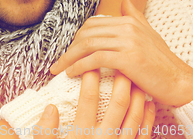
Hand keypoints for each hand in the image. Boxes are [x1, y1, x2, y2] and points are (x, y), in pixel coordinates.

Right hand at [34, 70, 154, 138]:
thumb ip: (44, 131)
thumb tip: (51, 107)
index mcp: (82, 136)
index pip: (88, 100)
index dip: (89, 78)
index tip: (88, 63)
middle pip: (118, 104)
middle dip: (119, 80)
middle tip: (118, 62)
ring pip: (135, 117)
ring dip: (137, 95)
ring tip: (135, 77)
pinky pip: (144, 135)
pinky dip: (148, 117)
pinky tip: (148, 104)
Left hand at [50, 0, 192, 106]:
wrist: (180, 81)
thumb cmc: (162, 61)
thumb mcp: (148, 34)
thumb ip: (134, 17)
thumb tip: (124, 1)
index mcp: (128, 20)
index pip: (92, 24)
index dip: (76, 38)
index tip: (67, 50)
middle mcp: (127, 27)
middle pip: (86, 33)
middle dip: (69, 48)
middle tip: (58, 62)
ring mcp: (128, 41)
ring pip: (88, 45)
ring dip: (69, 58)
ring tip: (59, 69)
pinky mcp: (128, 58)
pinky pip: (96, 59)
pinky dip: (79, 66)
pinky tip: (71, 73)